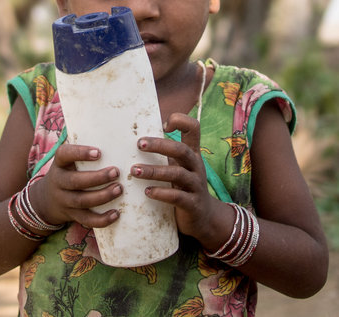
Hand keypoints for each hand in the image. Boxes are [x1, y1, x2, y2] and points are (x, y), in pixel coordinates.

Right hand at [32, 142, 122, 228]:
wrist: (46, 200)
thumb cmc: (66, 172)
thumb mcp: (67, 161)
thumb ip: (81, 150)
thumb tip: (110, 130)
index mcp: (59, 164)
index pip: (64, 155)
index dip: (80, 153)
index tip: (99, 152)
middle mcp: (58, 182)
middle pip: (75, 181)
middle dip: (97, 178)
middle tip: (116, 172)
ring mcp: (64, 201)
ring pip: (82, 201)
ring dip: (102, 196)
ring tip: (119, 189)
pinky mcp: (72, 216)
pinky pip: (86, 220)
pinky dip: (101, 219)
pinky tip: (116, 213)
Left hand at [132, 112, 228, 243]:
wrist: (204, 217)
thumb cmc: (184, 187)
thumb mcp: (179, 167)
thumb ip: (167, 154)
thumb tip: (137, 139)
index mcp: (193, 153)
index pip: (193, 128)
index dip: (181, 121)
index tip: (163, 125)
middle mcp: (196, 166)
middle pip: (181, 150)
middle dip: (159, 145)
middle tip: (139, 144)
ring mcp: (196, 185)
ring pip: (177, 174)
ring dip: (154, 171)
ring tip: (134, 170)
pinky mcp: (193, 204)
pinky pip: (177, 197)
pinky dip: (161, 193)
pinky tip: (147, 192)